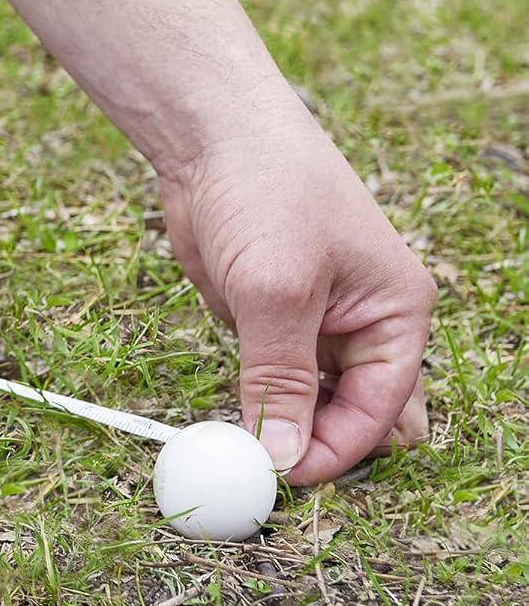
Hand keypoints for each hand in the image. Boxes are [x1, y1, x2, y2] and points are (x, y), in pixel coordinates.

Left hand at [159, 112, 435, 484]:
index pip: (379, 410)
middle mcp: (362, 321)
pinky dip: (248, 395)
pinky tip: (222, 408)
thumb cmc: (263, 185)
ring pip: (307, 401)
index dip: (332, 450)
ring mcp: (312, 318)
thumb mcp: (275, 287)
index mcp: (396, 312)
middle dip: (314, 446)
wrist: (208, 128)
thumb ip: (279, 376)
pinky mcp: (264, 311)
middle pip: (354, 415)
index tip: (279, 477)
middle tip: (261, 469)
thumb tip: (280, 455)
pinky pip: (265, 374)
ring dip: (277, 424)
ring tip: (236, 446)